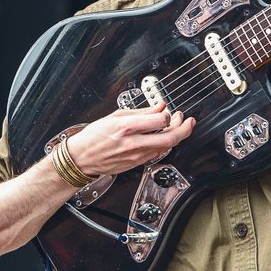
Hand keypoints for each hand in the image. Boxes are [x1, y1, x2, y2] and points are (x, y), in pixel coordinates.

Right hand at [66, 101, 194, 177]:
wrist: (82, 158)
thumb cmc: (94, 136)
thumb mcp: (115, 116)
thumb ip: (141, 112)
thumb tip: (159, 106)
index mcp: (127, 127)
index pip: (160, 120)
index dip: (169, 114)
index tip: (169, 110)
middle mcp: (134, 142)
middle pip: (171, 137)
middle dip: (185, 128)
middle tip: (189, 121)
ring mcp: (137, 155)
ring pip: (167, 146)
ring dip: (176, 135)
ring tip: (178, 125)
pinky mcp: (138, 163)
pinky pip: (158, 153)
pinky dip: (165, 144)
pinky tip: (165, 136)